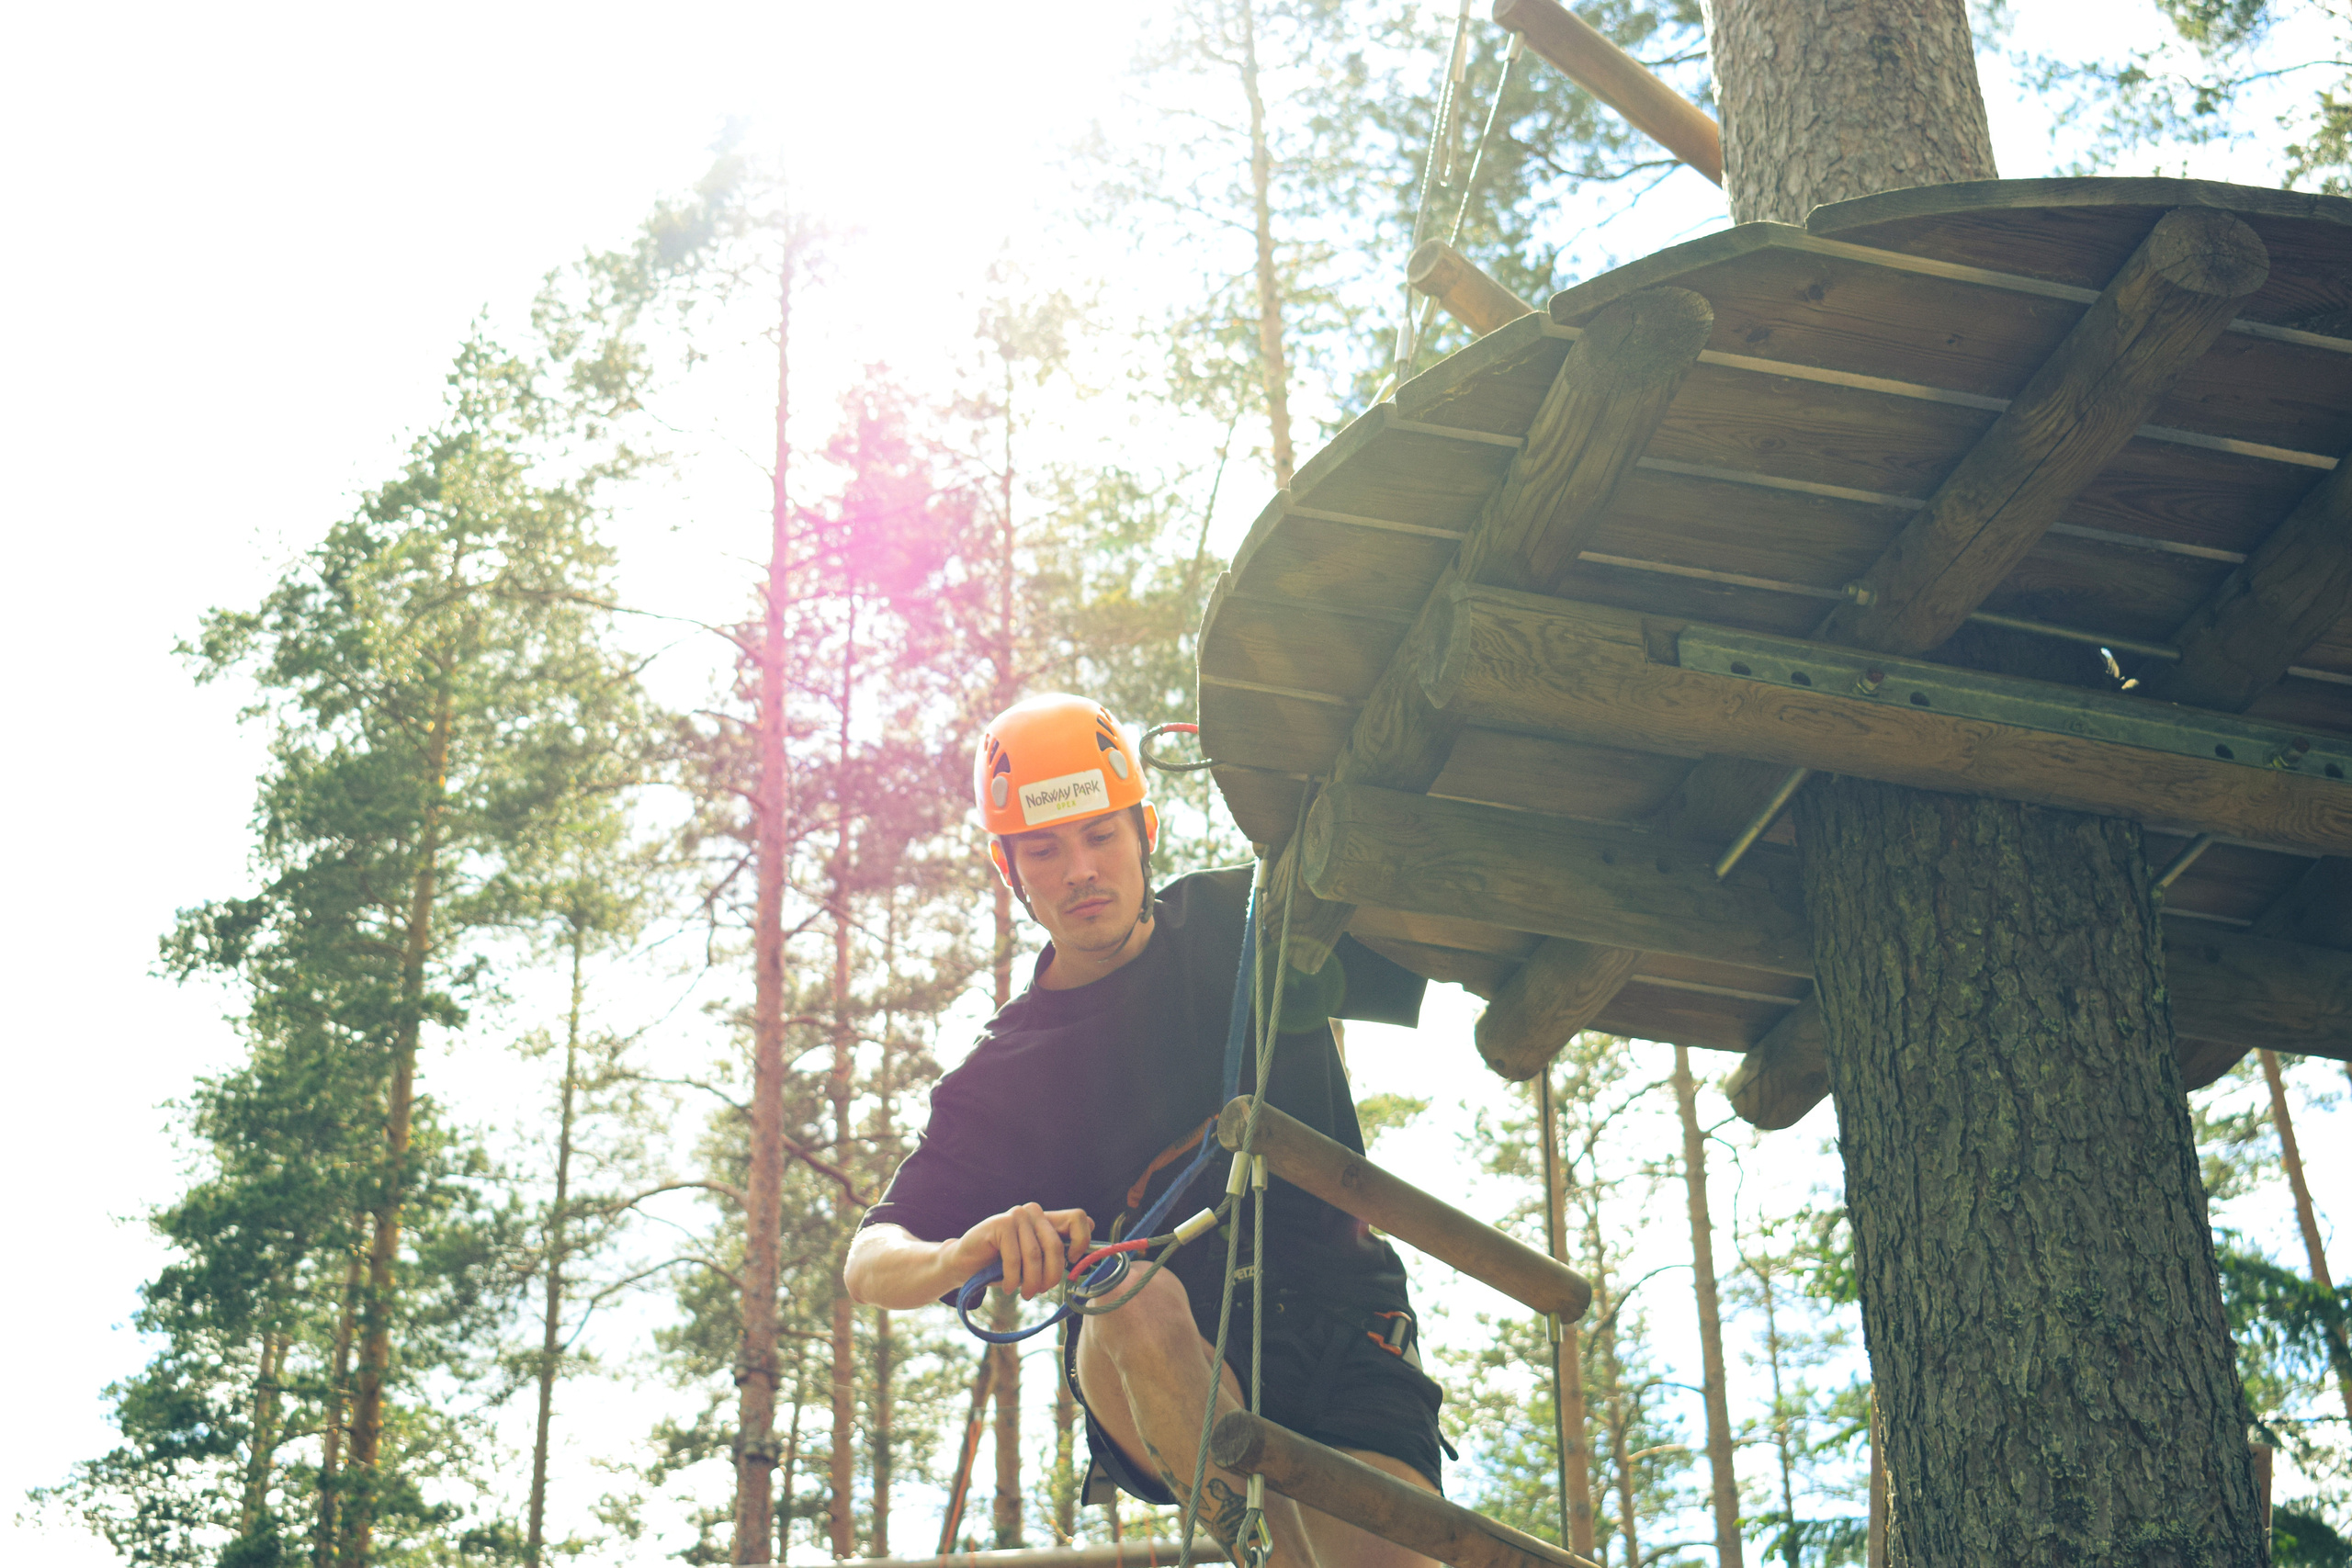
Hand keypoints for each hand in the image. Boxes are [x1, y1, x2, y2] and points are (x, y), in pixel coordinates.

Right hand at [953, 1203, 1094, 1299]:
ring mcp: (1016, 1215)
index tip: (1072, 1263)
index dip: (1082, 1242)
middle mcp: (1034, 1212)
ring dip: (1032, 1282)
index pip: (1078, 1218)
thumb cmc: (1003, 1266)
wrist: (965, 1265)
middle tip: (1042, 1291)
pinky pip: (1015, 1258)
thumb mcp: (1035, 1262)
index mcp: (1047, 1219)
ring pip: (1035, 1255)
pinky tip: (1009, 1288)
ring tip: (1025, 1294)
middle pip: (1056, 1245)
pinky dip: (1013, 1279)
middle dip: (1052, 1275)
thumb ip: (1057, 1254)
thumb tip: (1088, 1253)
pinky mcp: (999, 1223)